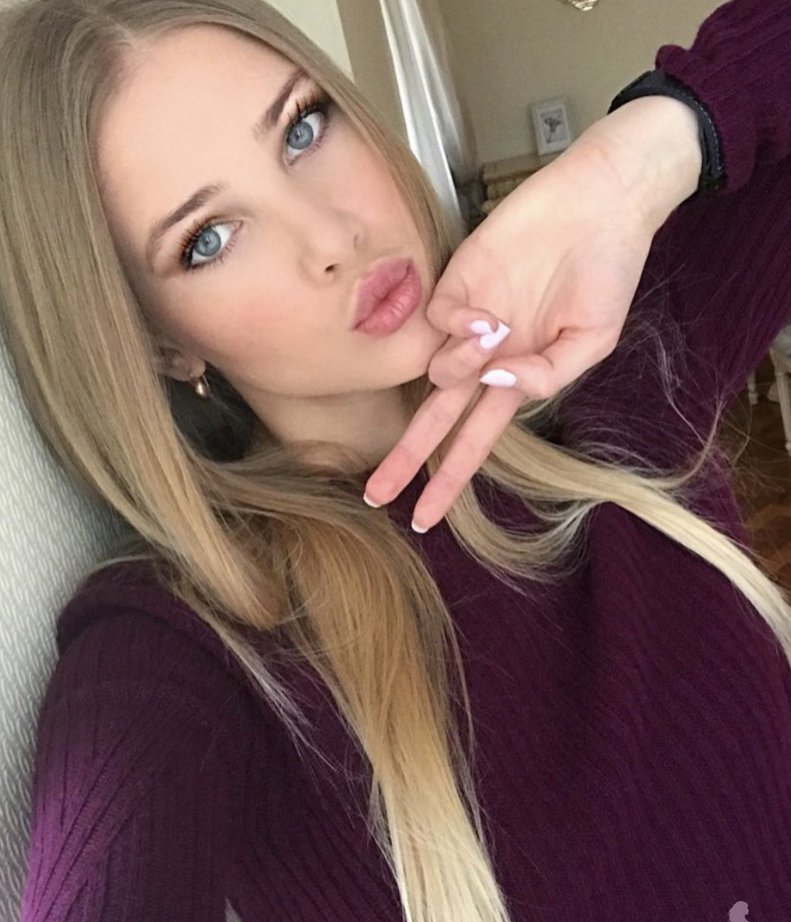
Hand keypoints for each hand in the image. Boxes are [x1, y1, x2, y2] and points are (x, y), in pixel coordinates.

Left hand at [364, 100, 701, 531]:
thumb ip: (547, 376)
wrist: (602, 200)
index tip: (427, 518)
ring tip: (497, 334)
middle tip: (377, 494)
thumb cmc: (608, 272)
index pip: (474, 439)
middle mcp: (487, 354)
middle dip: (407, 458)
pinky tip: (489, 315)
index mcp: (518, 376)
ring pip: (439, 369)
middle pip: (436, 418)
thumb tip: (497, 381)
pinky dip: (454, 329)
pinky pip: (437, 319)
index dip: (450, 478)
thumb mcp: (593, 341)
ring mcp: (471, 318)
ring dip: (459, 368)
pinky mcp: (459, 278)